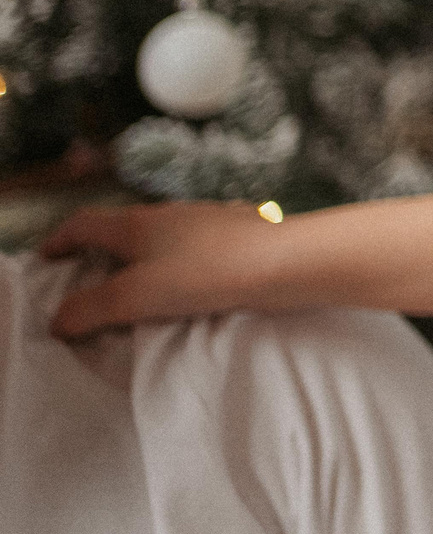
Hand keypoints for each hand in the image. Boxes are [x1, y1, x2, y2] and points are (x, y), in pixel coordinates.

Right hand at [38, 200, 279, 336]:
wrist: (286, 260)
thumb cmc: (206, 273)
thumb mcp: (135, 297)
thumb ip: (90, 308)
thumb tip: (59, 319)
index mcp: (137, 223)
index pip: (83, 223)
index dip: (59, 240)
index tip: (46, 261)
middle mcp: (169, 214)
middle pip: (121, 227)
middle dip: (99, 252)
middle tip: (87, 281)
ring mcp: (207, 220)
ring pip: (161, 237)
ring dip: (142, 259)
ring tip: (137, 289)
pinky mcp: (237, 234)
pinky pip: (194, 248)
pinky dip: (178, 264)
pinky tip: (190, 286)